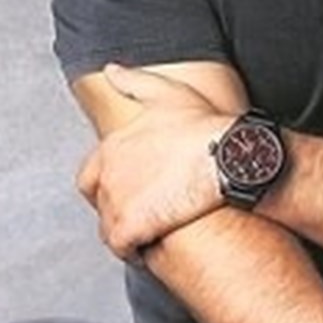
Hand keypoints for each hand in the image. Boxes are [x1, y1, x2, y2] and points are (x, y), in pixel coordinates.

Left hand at [76, 64, 244, 258]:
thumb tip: (111, 71)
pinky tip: (156, 247)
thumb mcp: (170, 94)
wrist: (232, 159)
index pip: (90, 177)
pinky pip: (124, 249)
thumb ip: (134, 82)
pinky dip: (137, 251)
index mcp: (112, 146)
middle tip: (145, 213)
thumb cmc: (207, 128)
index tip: (132, 192)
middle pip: (101, 203)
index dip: (109, 186)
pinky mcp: (130, 228)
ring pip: (111, 228)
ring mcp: (116, 202)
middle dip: (119, 210)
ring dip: (130, 232)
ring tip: (156, 232)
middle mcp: (107, 174)